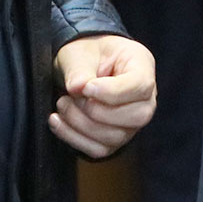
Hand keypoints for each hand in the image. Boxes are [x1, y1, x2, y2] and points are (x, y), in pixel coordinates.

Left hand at [50, 34, 156, 157]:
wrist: (79, 65)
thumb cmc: (86, 54)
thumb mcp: (79, 52)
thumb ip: (79, 70)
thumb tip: (77, 89)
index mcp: (141, 66)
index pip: (140, 86)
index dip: (112, 92)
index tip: (86, 88)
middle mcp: (144, 98)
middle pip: (136, 116)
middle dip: (97, 111)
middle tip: (73, 95)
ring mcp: (131, 122)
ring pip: (116, 137)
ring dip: (81, 124)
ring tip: (62, 104)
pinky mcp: (115, 139)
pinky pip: (99, 149)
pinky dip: (74, 138)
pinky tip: (58, 122)